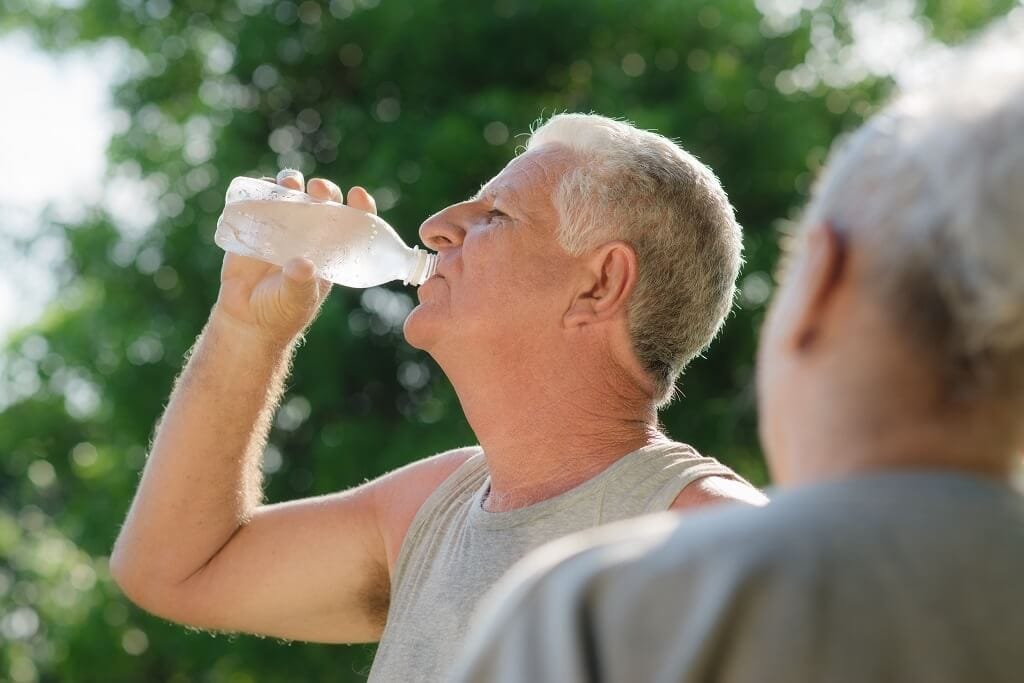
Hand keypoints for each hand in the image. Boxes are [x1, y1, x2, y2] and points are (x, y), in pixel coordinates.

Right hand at [212, 169, 378, 344]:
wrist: (246, 318)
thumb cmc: (281, 312)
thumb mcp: (296, 301)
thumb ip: (300, 284)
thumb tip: (302, 265)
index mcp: (331, 250)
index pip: (353, 223)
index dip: (359, 207)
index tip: (358, 195)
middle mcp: (310, 233)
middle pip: (323, 201)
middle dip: (325, 190)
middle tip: (318, 189)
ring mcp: (283, 226)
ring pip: (292, 194)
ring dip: (293, 183)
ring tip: (290, 183)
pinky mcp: (256, 224)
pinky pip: (260, 200)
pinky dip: (262, 189)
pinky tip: (264, 187)